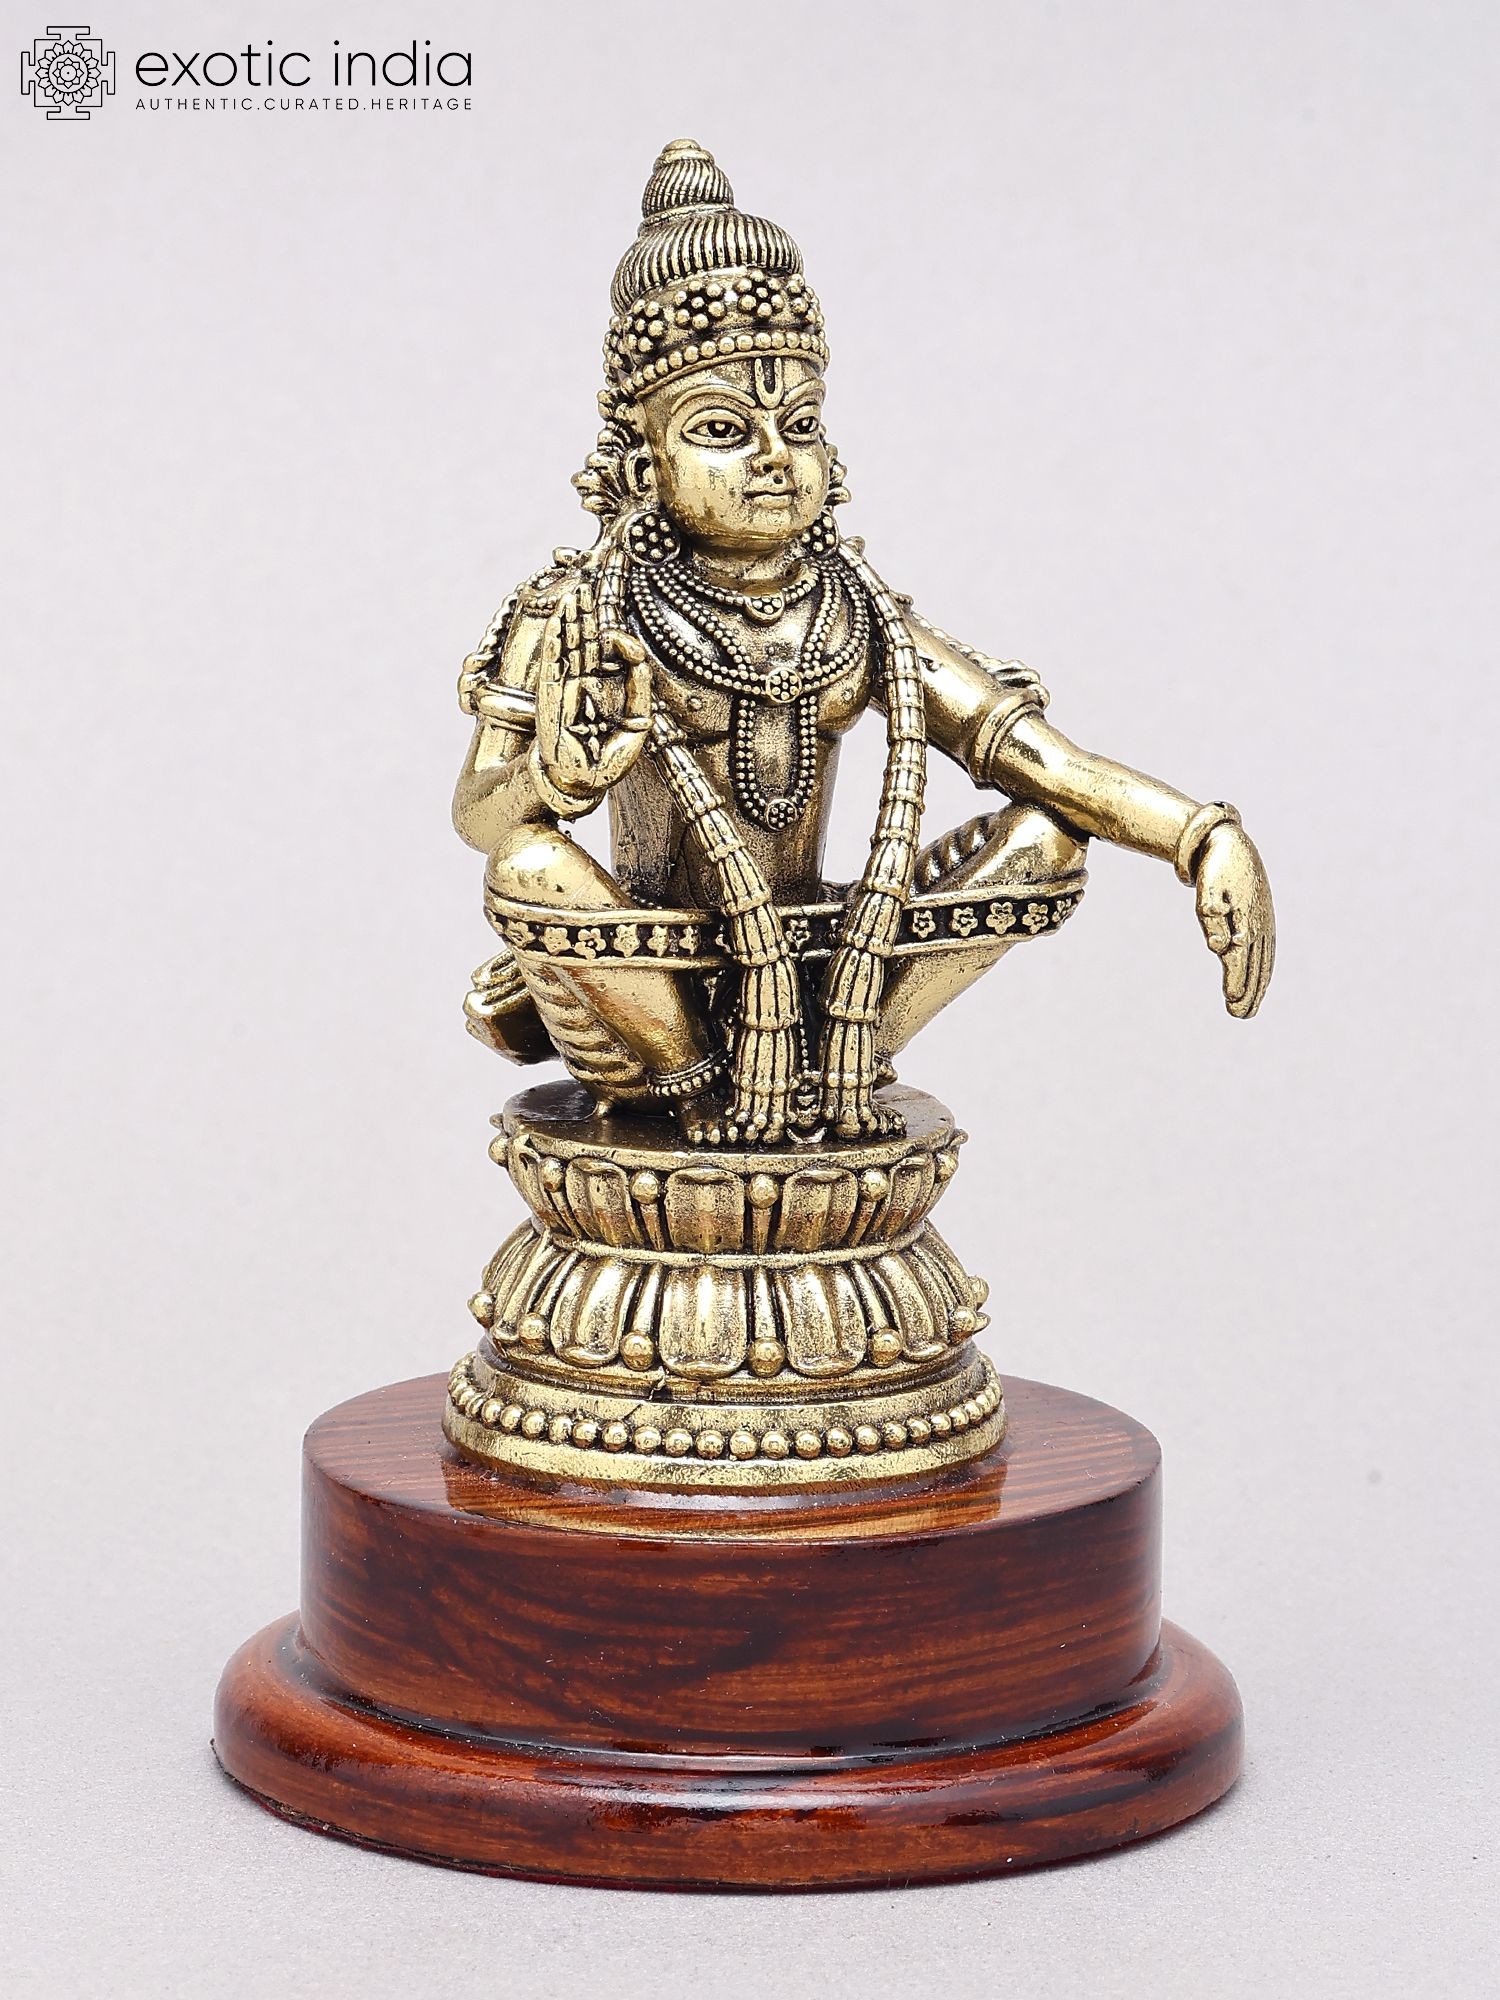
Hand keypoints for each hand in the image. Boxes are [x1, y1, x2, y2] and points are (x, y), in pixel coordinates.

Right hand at [533, 582, 652, 813]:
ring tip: (570, 595)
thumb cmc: (606, 765)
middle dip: (581, 617)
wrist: (581, 791)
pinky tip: (557, 625)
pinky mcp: (548, 707)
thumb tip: (636, 653)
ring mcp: (561, 698)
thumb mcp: (638, 723)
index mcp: (596, 696)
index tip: (603, 605)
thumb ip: (639, 687)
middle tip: (583, 584)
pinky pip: (551, 669)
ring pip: (565, 653)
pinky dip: (554, 647)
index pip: (597, 655)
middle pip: (578, 647)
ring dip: (567, 624)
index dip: (599, 629)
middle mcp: (577, 693)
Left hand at [1195, 822, 1274, 1018]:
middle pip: (1254, 965)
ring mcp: (1264, 924)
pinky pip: (1266, 953)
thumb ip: (1212, 917)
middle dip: (1248, 992)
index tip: (1232, 999)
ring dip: (1256, 987)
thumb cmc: (1215, 871)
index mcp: (1246, 918)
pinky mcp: (1264, 923)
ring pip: (1262, 962)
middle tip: (1238, 1015)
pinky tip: (1258, 986)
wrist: (1233, 848)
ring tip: (1246, 1011)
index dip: (1237, 978)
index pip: (1240, 956)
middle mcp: (1259, 924)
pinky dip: (1263, 972)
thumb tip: (1218, 946)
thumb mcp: (1208, 890)